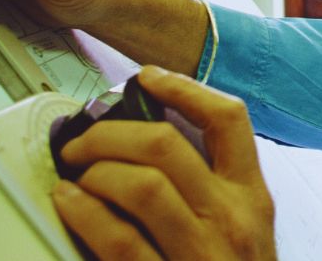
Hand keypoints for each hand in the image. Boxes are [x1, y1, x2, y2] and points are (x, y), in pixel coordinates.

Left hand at [51, 66, 275, 260]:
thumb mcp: (242, 233)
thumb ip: (212, 191)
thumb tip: (151, 147)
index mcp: (251, 198)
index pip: (229, 120)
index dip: (184, 88)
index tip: (148, 78)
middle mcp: (231, 219)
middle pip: (167, 144)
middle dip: (111, 132)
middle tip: (84, 140)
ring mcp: (199, 253)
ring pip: (141, 182)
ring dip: (95, 169)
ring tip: (76, 175)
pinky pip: (117, 239)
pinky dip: (83, 212)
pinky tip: (69, 204)